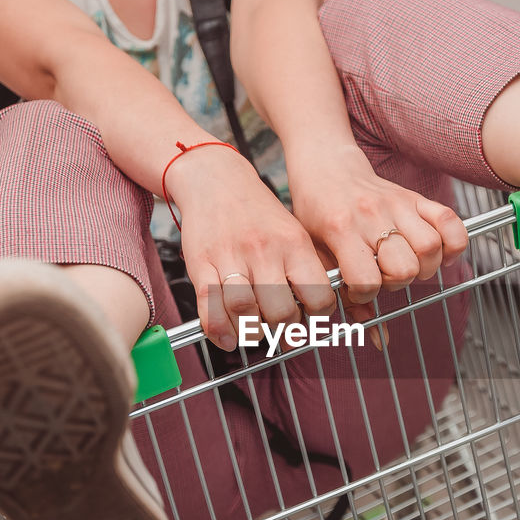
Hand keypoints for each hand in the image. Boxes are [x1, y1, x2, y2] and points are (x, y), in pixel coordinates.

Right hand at [168, 145, 333, 350]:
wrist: (216, 180)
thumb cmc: (259, 214)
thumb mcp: (293, 233)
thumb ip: (304, 269)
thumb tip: (314, 313)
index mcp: (294, 244)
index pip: (318, 296)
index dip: (316, 315)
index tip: (309, 316)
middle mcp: (264, 251)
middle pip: (281, 312)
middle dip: (284, 330)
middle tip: (280, 328)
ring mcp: (230, 257)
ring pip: (245, 312)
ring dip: (252, 332)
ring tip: (255, 330)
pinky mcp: (201, 263)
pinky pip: (210, 306)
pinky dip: (219, 330)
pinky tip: (228, 339)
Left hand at [287, 145, 468, 306]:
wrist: (325, 166)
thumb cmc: (317, 216)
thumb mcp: (319, 255)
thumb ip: (346, 298)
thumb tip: (380, 342)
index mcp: (340, 231)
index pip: (366, 280)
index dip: (366, 294)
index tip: (358, 287)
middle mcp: (370, 216)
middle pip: (405, 267)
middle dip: (399, 282)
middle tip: (385, 276)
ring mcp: (397, 204)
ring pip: (430, 247)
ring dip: (425, 267)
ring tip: (409, 265)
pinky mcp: (415, 197)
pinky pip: (450, 221)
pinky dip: (453, 243)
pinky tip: (439, 254)